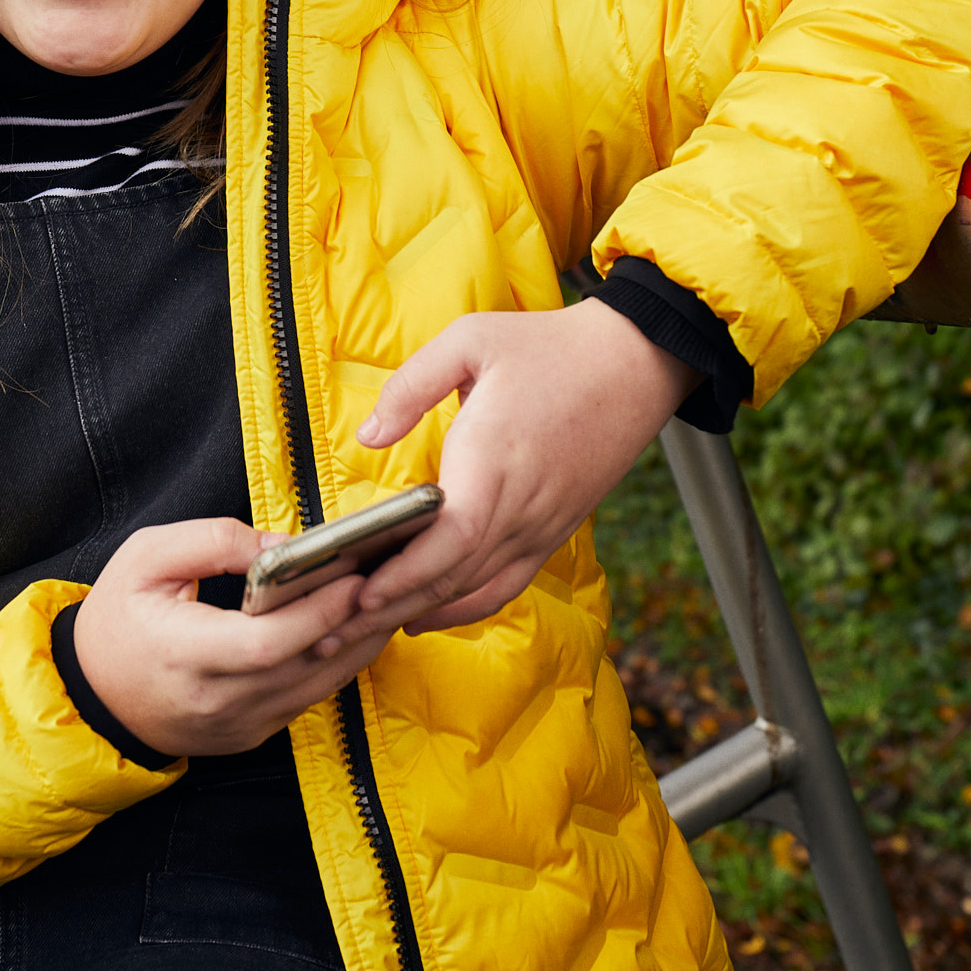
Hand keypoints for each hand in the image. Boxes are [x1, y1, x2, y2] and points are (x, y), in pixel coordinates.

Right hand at [72, 518, 395, 758]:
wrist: (93, 696)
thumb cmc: (117, 620)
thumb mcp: (144, 558)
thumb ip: (213, 541)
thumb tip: (282, 546)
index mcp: (185, 656)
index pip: (267, 643)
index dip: (318, 611)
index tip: (355, 576)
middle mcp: (217, 702)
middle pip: (306, 665)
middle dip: (355, 621)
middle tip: (392, 578)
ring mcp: (238, 726)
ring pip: (317, 687)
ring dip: (357, 643)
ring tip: (386, 597)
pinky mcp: (251, 735)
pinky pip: (306, 698)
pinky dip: (335, 663)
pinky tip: (354, 627)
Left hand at [328, 298, 696, 645]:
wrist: (634, 363)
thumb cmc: (549, 347)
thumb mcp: (470, 340)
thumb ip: (410, 386)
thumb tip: (368, 436)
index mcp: (495, 458)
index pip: (450, 539)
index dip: (404, 575)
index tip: (359, 593)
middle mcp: (521, 505)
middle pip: (454, 577)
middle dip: (392, 608)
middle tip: (335, 630)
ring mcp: (542, 525)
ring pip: (478, 589)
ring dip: (422, 613)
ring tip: (368, 628)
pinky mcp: (555, 531)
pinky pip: (507, 584)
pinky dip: (465, 606)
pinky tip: (428, 613)